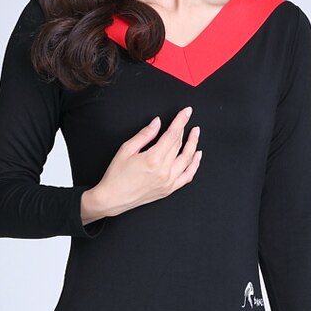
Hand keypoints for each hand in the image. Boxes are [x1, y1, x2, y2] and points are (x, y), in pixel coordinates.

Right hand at [84, 106, 201, 219]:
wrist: (113, 198)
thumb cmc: (116, 176)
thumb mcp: (126, 150)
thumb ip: (144, 135)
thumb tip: (157, 123)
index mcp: (153, 159)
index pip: (172, 135)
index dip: (180, 121)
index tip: (186, 112)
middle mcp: (164, 171)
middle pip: (179, 145)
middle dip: (185, 129)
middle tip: (187, 118)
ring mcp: (168, 182)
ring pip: (187, 159)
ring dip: (193, 144)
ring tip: (195, 133)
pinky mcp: (169, 189)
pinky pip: (187, 176)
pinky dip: (194, 165)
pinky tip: (196, 155)